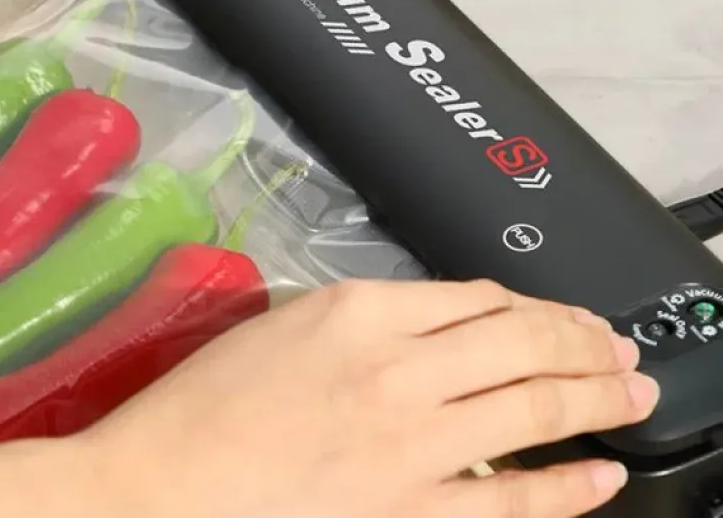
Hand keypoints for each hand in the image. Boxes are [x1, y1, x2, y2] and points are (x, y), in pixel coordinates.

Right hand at [83, 279, 658, 517]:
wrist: (161, 487)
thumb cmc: (211, 399)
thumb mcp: (294, 321)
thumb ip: (377, 313)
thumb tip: (453, 316)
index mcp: (362, 309)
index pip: (477, 296)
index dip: (532, 303)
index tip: (558, 313)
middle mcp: (397, 367)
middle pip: (522, 340)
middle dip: (583, 341)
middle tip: (618, 346)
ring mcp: (410, 444)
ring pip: (533, 408)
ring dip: (595, 396)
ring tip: (631, 391)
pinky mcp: (408, 512)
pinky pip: (511, 501)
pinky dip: (568, 487)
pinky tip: (602, 473)